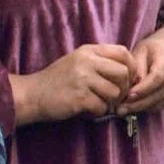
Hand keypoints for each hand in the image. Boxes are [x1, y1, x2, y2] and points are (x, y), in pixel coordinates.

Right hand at [16, 44, 135, 125]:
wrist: (32, 95)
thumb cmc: (58, 81)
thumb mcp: (78, 62)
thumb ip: (100, 62)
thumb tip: (129, 72)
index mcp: (88, 51)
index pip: (123, 53)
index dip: (131, 68)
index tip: (127, 80)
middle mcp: (86, 61)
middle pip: (123, 73)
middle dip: (124, 89)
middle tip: (114, 98)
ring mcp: (82, 78)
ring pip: (115, 92)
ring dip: (109, 103)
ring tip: (97, 103)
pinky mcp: (79, 97)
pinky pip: (102, 107)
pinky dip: (97, 112)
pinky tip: (86, 110)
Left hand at [119, 22, 163, 114]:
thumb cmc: (149, 51)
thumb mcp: (139, 52)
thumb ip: (136, 69)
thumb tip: (133, 88)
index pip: (158, 76)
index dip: (143, 89)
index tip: (128, 96)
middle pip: (161, 91)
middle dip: (140, 102)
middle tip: (122, 108)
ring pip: (163, 101)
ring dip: (143, 107)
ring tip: (126, 109)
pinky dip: (150, 107)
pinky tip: (137, 107)